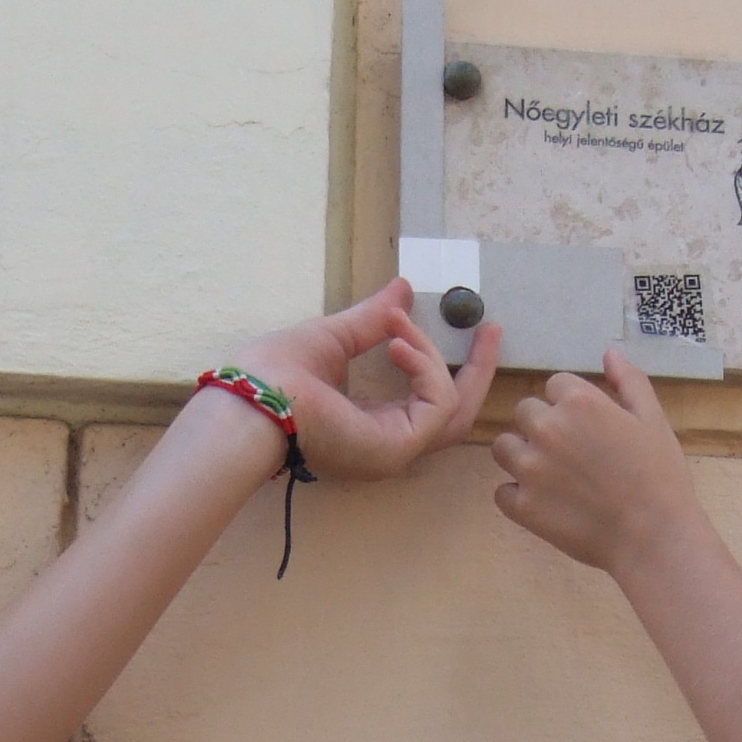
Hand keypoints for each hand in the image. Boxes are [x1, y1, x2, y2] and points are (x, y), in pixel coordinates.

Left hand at [232, 279, 505, 483]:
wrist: (250, 403)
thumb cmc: (274, 374)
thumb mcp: (334, 336)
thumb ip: (372, 320)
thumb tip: (404, 289)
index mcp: (368, 423)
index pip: (427, 402)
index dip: (448, 364)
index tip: (469, 327)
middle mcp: (387, 444)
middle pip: (457, 414)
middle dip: (477, 370)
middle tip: (490, 329)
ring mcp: (394, 452)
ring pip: (452, 406)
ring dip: (432, 356)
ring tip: (399, 330)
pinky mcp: (397, 448)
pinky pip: (438, 403)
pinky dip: (425, 366)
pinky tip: (398, 343)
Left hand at [485, 349, 701, 574]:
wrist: (654, 536)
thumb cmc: (660, 477)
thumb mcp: (653, 420)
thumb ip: (629, 382)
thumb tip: (610, 354)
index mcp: (579, 402)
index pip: (555, 385)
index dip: (571, 404)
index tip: (588, 426)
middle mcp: (547, 428)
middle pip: (525, 411)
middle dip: (544, 426)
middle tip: (573, 453)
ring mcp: (529, 468)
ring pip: (504, 447)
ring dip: (522, 455)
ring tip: (554, 476)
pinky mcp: (521, 505)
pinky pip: (502, 491)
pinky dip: (518, 496)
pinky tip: (548, 503)